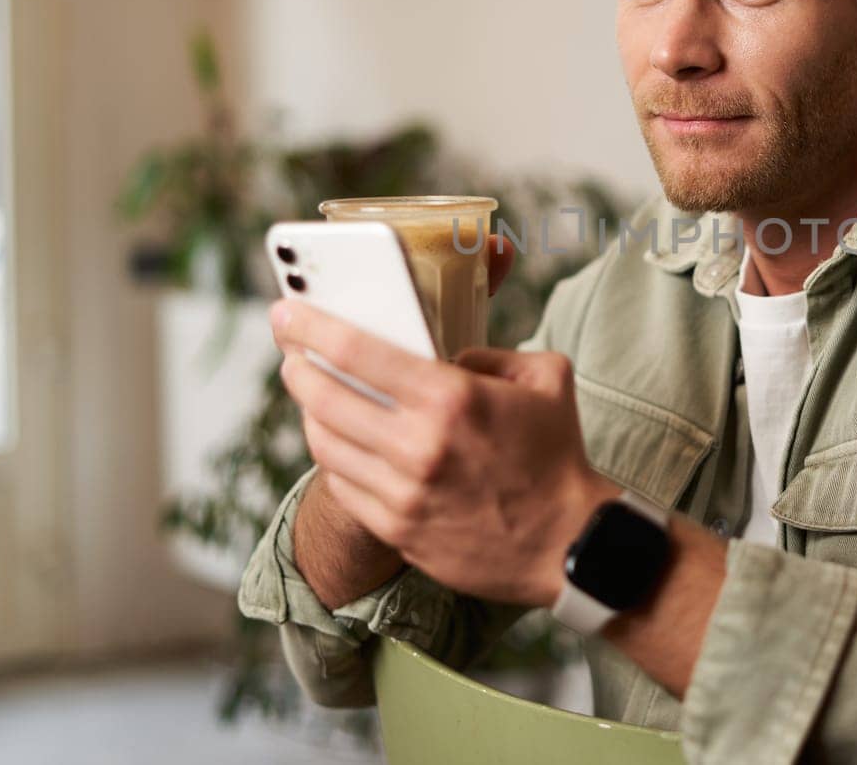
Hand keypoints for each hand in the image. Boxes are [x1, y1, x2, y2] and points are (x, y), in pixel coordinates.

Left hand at [273, 252, 617, 608]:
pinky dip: (334, 458)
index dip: (312, 327)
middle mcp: (419, 445)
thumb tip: (446, 356)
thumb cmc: (557, 456)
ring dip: (309, 414)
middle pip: (324, 398)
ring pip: (324, 444)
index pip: (358, 352)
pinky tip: (340, 443)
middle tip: (292, 353)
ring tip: (312, 397)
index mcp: (452, 398)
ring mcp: (403, 493)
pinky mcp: (398, 529)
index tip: (287, 313)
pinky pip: (342, 486)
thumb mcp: (544, 377)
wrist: (568, 542)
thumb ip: (490, 353)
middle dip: (298, 368)